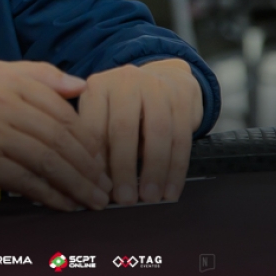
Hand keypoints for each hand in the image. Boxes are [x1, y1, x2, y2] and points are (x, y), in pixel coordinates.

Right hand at [0, 60, 109, 211]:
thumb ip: (36, 76)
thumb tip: (80, 86)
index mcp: (7, 77)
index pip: (61, 108)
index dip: (87, 137)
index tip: (102, 159)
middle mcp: (0, 97)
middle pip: (60, 134)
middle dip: (89, 165)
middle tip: (105, 186)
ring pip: (48, 158)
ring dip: (77, 184)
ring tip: (92, 200)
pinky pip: (27, 179)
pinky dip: (51, 195)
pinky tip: (64, 205)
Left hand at [78, 59, 202, 205]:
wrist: (165, 77)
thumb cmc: (126, 107)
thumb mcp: (102, 113)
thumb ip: (95, 141)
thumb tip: (92, 184)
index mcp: (98, 87)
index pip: (93, 126)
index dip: (94, 159)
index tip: (96, 186)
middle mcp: (126, 81)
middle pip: (124, 128)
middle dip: (124, 168)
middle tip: (124, 199)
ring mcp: (157, 87)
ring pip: (157, 133)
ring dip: (154, 171)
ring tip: (149, 198)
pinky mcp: (182, 98)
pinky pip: (181, 138)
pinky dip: (176, 169)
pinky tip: (170, 190)